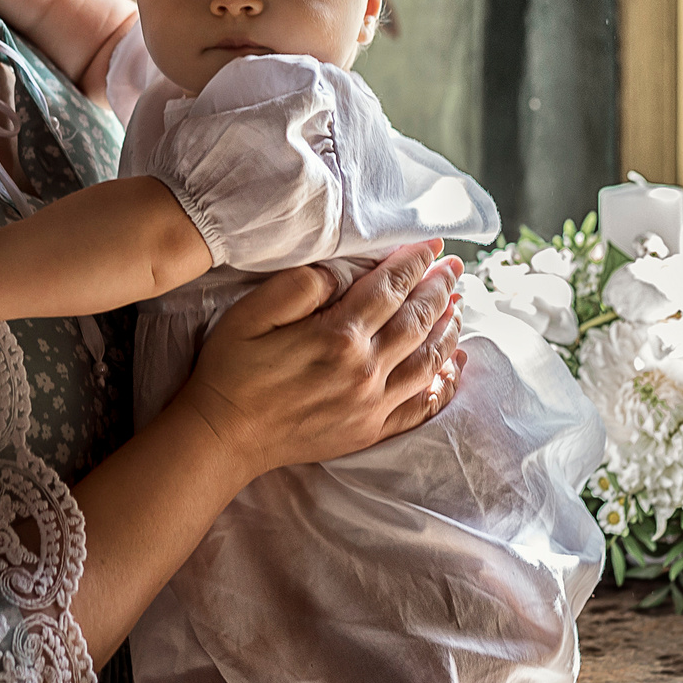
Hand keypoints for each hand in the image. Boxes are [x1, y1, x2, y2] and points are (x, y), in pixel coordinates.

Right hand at [172, 240, 465, 483]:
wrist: (223, 438)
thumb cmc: (231, 372)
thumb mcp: (250, 314)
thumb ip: (298, 287)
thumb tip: (341, 277)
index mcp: (337, 336)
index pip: (390, 288)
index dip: (415, 262)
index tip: (434, 244)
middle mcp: (364, 370)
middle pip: (417, 321)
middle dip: (441, 289)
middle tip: (457, 268)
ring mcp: (371, 405)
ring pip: (428, 362)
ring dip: (449, 331)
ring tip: (460, 307)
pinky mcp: (370, 430)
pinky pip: (421, 407)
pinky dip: (443, 385)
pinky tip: (452, 369)